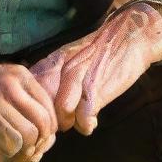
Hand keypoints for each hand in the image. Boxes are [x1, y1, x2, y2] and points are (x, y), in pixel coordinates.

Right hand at [0, 57, 57, 161]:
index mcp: (21, 76)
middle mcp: (14, 85)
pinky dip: (7, 157)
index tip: (34, 145)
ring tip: (8, 157)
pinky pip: (10, 143)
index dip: (47, 134)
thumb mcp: (2, 85)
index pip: (50, 111)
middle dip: (37, 147)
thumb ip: (23, 105)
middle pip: (44, 125)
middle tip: (23, 155)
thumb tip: (48, 139)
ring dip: (22, 155)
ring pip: (29, 136)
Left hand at [30, 2, 161, 134]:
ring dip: (67, 123)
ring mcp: (80, 77)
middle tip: (58, 124)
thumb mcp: (71, 56)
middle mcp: (63, 68)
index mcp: (53, 60)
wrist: (131, 36)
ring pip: (60, 111)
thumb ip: (53, 76)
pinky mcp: (98, 89)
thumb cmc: (100, 52)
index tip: (43, 117)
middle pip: (42, 103)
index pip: (29, 89)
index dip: (34, 108)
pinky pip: (83, 119)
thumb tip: (39, 102)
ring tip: (76, 121)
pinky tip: (92, 122)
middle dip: (48, 120)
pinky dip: (86, 125)